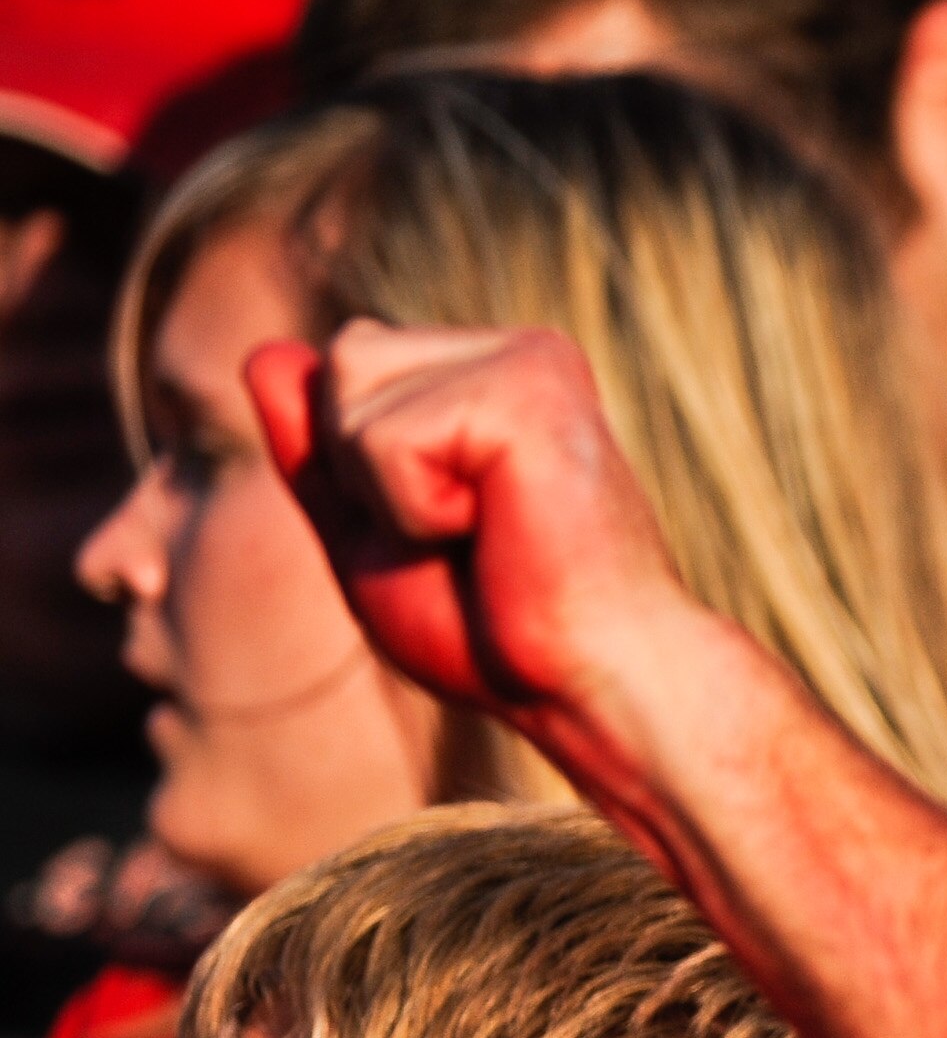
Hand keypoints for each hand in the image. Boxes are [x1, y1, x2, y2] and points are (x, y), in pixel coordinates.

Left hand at [240, 322, 724, 774]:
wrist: (592, 686)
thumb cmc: (500, 636)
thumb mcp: (373, 541)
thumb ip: (317, 455)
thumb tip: (262, 352)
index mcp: (493, 377)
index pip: (343, 371)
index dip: (357, 475)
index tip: (457, 540)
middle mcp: (518, 351)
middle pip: (342, 359)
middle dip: (362, 471)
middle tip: (468, 540)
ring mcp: (529, 361)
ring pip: (351, 381)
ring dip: (387, 490)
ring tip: (483, 533)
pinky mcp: (530, 387)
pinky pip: (385, 435)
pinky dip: (415, 510)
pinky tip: (500, 532)